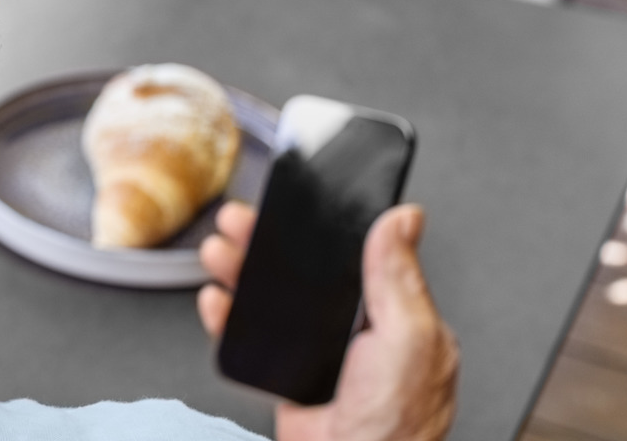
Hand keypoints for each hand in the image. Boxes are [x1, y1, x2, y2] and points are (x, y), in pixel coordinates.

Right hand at [197, 202, 459, 440]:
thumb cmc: (395, 428)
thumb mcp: (409, 339)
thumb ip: (399, 278)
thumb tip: (405, 220)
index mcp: (397, 321)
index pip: (354, 259)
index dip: (315, 230)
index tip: (288, 207)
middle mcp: (357, 337)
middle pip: (302, 275)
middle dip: (264, 244)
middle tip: (239, 223)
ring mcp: (319, 357)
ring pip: (270, 301)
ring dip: (239, 272)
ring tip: (218, 253)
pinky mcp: (286, 379)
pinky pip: (249, 340)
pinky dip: (226, 318)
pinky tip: (217, 301)